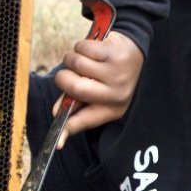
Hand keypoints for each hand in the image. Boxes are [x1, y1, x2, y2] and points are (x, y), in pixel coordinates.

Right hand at [53, 30, 142, 146]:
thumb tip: (55, 112)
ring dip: (71, 58)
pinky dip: (81, 46)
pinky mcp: (115, 54)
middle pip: (74, 88)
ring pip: (76, 64)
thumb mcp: (100, 92)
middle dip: (62, 77)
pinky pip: (83, 48)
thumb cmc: (111, 74)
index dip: (67, 131)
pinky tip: (93, 49)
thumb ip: (76, 101)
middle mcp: (116, 95)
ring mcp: (117, 74)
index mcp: (111, 110)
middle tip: (67, 73)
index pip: (85, 122)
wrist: (135, 51)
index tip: (58, 143)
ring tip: (84, 59)